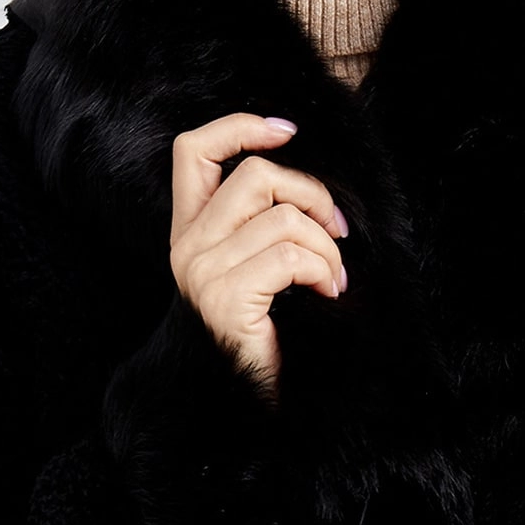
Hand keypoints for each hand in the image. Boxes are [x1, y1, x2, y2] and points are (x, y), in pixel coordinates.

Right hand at [169, 114, 347, 391]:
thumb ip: (261, 223)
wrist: (246, 396)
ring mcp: (201, 273)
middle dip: (312, 195)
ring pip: (281, 218)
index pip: (192, 151)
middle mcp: (186, 247)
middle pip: (254, 176)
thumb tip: (305, 187)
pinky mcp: (225, 299)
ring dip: (325, 246)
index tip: (286, 133)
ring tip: (333, 277)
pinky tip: (328, 293)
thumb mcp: (257, 267)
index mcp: (189, 231)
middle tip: (337, 231)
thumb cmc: (265, 332)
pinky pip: (289, 257)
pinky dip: (322, 270)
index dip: (239, 128)